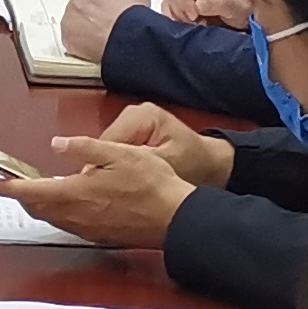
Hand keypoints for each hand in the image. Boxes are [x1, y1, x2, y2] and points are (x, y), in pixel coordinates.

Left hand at [0, 138, 192, 249]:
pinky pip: (68, 224)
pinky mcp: (99, 236)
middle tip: (11, 182)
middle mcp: (77, 216)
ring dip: (39, 204)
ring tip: (35, 189)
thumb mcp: (118, 152)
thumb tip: (57, 145)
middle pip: (37, 208)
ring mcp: (88, 229)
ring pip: (52, 217)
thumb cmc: (152, 183)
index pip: (31, 191)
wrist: (177, 218)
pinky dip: (58, 212)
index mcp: (77, 193)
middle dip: (21, 195)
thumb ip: (84, 148)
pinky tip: (66, 201)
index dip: (7, 187)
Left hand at [55, 0, 153, 55]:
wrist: (127, 35)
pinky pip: (71, 36)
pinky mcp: (67, 33)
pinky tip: (94, 43)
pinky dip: (79, 40)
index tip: (111, 6)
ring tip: (102, 34)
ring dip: (84, 24)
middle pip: (83, 0)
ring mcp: (71, 13)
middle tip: (108, 21)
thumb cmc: (133, 12)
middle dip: (93, 10)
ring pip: (75, 18)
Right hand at [99, 101, 235, 185]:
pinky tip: (121, 184)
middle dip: (103, 170)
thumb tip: (101, 169)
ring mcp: (130, 124)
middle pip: (103, 146)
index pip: (106, 142)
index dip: (98, 168)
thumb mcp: (166, 165)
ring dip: (108, 170)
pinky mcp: (131, 135)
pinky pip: (114, 153)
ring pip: (105, 151)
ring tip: (116, 191)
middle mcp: (132, 114)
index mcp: (141, 115)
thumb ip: (135, 163)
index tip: (97, 189)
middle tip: (107, 194)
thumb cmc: (195, 163)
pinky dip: (115, 169)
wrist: (210, 165)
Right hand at [162, 0, 255, 28]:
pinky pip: (173, 18)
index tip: (194, 15)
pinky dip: (177, 26)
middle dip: (181, 11)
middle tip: (195, 24)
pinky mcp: (188, 14)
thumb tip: (198, 4)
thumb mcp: (240, 3)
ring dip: (177, 19)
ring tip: (194, 28)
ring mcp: (190, 0)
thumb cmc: (250, 7)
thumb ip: (221, 2)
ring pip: (170, 6)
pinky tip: (190, 32)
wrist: (257, 23)